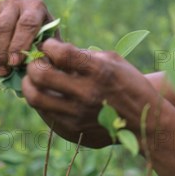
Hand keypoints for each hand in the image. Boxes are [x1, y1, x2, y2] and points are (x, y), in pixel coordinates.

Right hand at [0, 0, 56, 75]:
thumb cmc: (44, 39)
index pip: (27, 23)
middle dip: (2, 53)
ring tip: (0, 72)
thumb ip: (46, 50)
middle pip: (2, 27)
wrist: (31, 30)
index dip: (20, 44)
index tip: (15, 63)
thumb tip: (34, 62)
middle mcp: (14, 2)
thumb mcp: (51, 43)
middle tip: (5, 72)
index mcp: (35, 5)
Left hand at [23, 39, 155, 147]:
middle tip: (38, 61)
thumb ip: (85, 55)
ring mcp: (77, 115)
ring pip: (35, 98)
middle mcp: (87, 94)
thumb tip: (55, 51)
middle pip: (40, 75)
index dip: (49, 45)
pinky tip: (48, 94)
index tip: (50, 45)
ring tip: (35, 78)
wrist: (144, 121)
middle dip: (33, 63)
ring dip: (29, 84)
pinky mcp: (71, 130)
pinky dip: (41, 100)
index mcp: (100, 72)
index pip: (61, 53)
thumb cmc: (129, 84)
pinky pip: (44, 113)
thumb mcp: (114, 61)